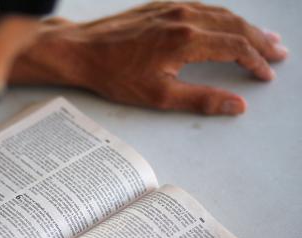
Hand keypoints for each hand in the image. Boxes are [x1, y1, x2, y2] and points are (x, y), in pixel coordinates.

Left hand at [9, 1, 287, 115]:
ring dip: (244, 26)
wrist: (82, 50)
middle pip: (235, 26)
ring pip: (220, 13)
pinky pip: (202, 7)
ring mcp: (172, 7)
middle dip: (260, 41)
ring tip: (263, 38)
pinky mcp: (160, 6)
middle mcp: (184, 17)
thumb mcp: (158, 96)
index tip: (266, 75)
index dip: (255, 62)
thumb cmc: (114, 74)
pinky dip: (222, 17)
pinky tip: (226, 24)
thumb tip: (235, 105)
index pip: (236, 47)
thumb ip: (200, 99)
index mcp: (186, 39)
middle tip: (278, 53)